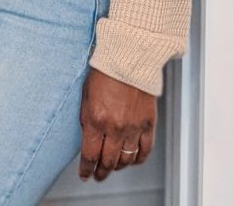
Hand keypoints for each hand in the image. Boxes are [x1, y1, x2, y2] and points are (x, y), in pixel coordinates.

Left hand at [78, 67, 156, 181]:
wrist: (129, 56)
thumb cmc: (105, 70)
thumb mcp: (85, 94)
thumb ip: (86, 118)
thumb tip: (87, 138)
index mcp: (95, 118)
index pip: (89, 155)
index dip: (86, 169)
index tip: (84, 174)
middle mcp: (114, 127)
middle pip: (107, 161)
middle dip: (100, 172)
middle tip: (98, 175)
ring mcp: (133, 127)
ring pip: (126, 160)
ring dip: (118, 167)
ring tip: (113, 168)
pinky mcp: (148, 123)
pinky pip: (145, 151)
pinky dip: (138, 160)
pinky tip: (132, 160)